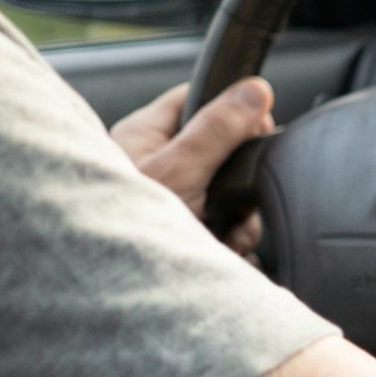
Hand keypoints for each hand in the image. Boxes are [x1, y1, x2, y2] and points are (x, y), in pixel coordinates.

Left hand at [110, 77, 274, 257]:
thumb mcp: (181, 169)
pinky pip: (223, 230)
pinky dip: (233, 244)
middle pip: (222, 154)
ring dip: (242, 221)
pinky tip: (226, 253)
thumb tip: (254, 90)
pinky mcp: (183, 233)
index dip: (233, 109)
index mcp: (144, 135)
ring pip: (228, 198)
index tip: (258, 129)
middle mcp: (157, 165)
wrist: (117, 287)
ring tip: (230, 238)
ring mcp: (171, 201)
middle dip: (242, 183)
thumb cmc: (127, 226)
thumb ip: (218, 128)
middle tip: (240, 200)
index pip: (198, 99)